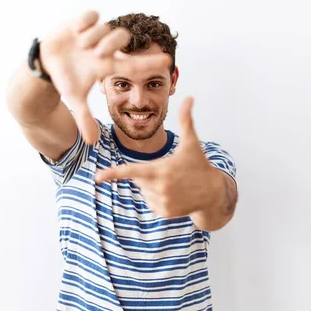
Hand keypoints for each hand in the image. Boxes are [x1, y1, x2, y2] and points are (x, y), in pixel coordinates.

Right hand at [39, 10, 169, 143]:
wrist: (45, 63)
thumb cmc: (65, 79)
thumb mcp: (74, 99)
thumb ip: (85, 119)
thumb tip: (92, 143)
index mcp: (107, 66)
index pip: (133, 64)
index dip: (149, 63)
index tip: (167, 62)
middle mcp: (105, 49)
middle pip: (122, 38)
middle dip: (110, 45)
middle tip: (95, 54)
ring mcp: (95, 34)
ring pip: (105, 28)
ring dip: (92, 38)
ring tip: (79, 46)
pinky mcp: (82, 22)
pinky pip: (91, 16)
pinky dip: (83, 24)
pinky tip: (76, 33)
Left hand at [95, 97, 219, 217]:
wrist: (213, 192)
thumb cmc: (199, 165)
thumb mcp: (192, 143)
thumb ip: (186, 120)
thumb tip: (189, 97)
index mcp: (161, 169)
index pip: (131, 171)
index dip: (112, 174)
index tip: (97, 177)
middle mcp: (159, 187)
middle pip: (137, 179)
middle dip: (147, 173)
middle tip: (167, 171)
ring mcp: (163, 201)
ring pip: (144, 192)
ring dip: (152, 186)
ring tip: (172, 183)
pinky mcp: (166, 212)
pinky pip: (151, 203)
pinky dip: (158, 198)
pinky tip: (173, 194)